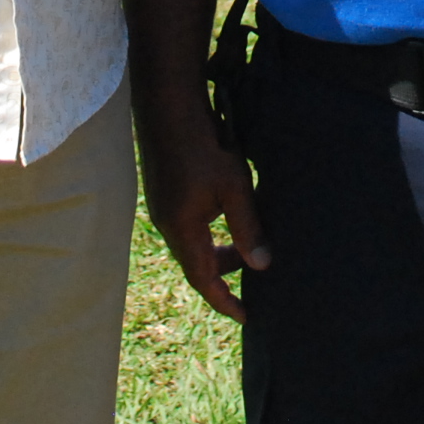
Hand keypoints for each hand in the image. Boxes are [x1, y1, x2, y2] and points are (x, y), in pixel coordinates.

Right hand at [133, 95, 268, 321]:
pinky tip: (224, 214)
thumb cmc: (204, 145)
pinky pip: (187, 223)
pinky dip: (207, 231)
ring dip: (216, 250)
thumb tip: (261, 266)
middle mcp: (167, 222)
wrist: (169, 106)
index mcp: (182, 229)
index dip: (224, 300)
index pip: (203, 279)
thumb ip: (247, 228)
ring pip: (191, 242)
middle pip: (195, 263)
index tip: (245, 317)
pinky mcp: (163, 189)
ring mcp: (162, 205)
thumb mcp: (234, 188)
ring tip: (243, 248)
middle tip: (251, 279)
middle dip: (223, 275)